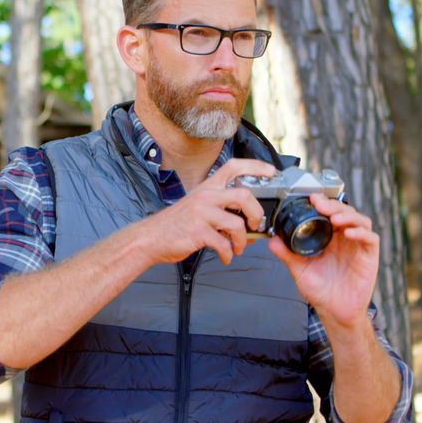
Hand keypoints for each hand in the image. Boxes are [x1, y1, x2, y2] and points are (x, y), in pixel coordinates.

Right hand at [133, 158, 278, 265]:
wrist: (150, 237)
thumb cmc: (175, 224)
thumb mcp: (197, 206)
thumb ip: (220, 208)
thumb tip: (246, 222)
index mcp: (207, 187)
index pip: (234, 167)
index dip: (255, 166)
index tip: (271, 172)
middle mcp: (205, 196)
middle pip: (244, 195)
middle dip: (256, 212)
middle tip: (255, 224)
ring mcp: (201, 213)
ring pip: (237, 224)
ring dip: (243, 241)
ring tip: (239, 248)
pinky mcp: (198, 232)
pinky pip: (223, 244)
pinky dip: (229, 254)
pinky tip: (226, 256)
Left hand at [268, 194, 379, 328]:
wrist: (334, 312)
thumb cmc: (321, 291)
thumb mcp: (299, 269)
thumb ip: (287, 254)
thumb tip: (272, 240)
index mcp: (329, 237)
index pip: (330, 212)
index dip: (323, 202)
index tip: (311, 198)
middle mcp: (344, 238)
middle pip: (345, 211)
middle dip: (333, 205)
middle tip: (320, 205)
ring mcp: (358, 246)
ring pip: (360, 220)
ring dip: (348, 215)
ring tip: (334, 218)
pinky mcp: (369, 256)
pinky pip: (370, 238)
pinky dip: (361, 232)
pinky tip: (348, 234)